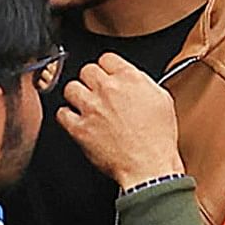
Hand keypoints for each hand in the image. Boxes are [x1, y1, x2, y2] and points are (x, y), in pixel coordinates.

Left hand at [55, 51, 186, 189]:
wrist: (149, 167)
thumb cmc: (158, 139)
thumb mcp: (162, 100)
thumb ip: (143, 83)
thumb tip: (132, 78)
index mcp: (129, 79)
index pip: (107, 58)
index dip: (107, 67)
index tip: (107, 75)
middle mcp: (108, 90)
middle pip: (86, 70)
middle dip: (91, 80)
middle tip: (97, 92)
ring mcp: (91, 108)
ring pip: (70, 88)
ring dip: (76, 96)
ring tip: (84, 105)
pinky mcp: (79, 128)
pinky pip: (62, 113)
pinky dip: (67, 116)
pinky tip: (76, 120)